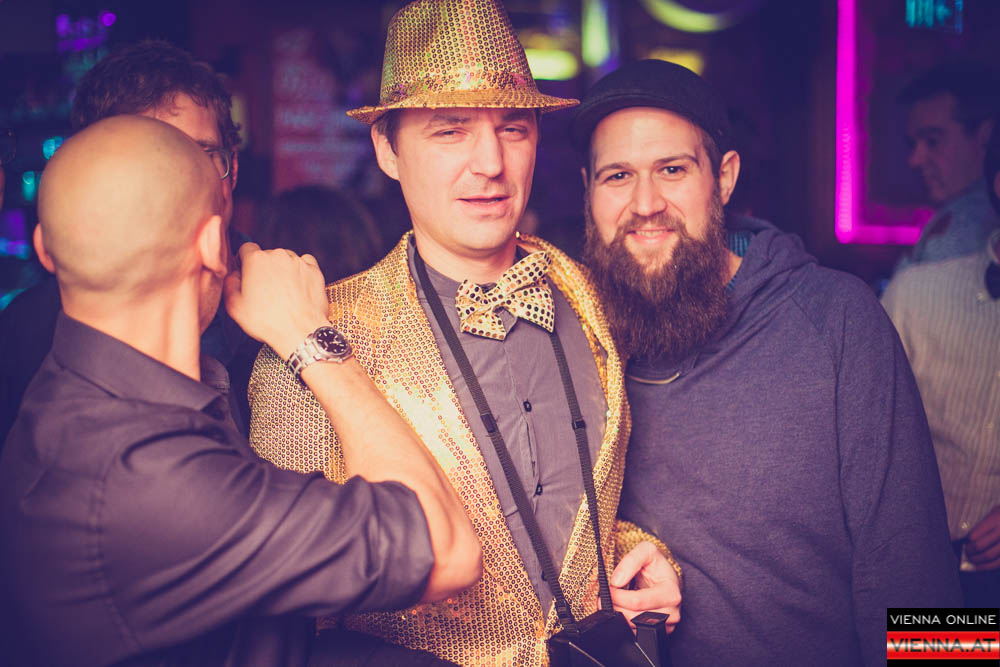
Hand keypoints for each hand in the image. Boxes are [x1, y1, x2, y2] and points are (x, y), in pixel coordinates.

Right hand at [224, 242, 330, 358]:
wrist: (300, 332)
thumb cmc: (267, 321)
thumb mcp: (234, 306)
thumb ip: (230, 284)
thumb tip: (234, 275)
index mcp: (256, 260)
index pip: (246, 249)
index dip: (244, 261)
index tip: (247, 274)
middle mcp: (278, 256)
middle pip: (268, 255)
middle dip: (265, 269)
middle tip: (265, 290)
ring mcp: (298, 262)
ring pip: (287, 259)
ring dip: (283, 270)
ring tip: (283, 292)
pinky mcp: (314, 271)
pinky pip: (305, 264)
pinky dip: (301, 271)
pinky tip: (298, 287)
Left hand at [608, 541, 680, 633]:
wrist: (665, 577)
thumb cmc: (656, 564)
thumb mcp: (646, 551)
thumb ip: (631, 561)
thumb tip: (616, 581)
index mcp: (671, 593)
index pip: (638, 601)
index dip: (618, 596)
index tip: (607, 589)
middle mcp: (672, 612)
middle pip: (635, 617)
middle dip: (615, 607)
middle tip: (604, 598)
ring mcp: (667, 625)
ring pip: (635, 627)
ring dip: (618, 616)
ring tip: (612, 602)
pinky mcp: (660, 632)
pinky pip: (638, 633)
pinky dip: (626, 623)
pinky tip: (622, 610)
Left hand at [966, 506, 999, 570]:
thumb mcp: (996, 511)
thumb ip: (984, 524)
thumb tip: (968, 538)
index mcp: (996, 519)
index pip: (974, 534)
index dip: (967, 542)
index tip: (964, 544)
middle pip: (980, 546)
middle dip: (970, 552)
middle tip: (967, 554)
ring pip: (990, 556)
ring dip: (979, 561)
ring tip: (973, 561)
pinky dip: (990, 566)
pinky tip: (983, 566)